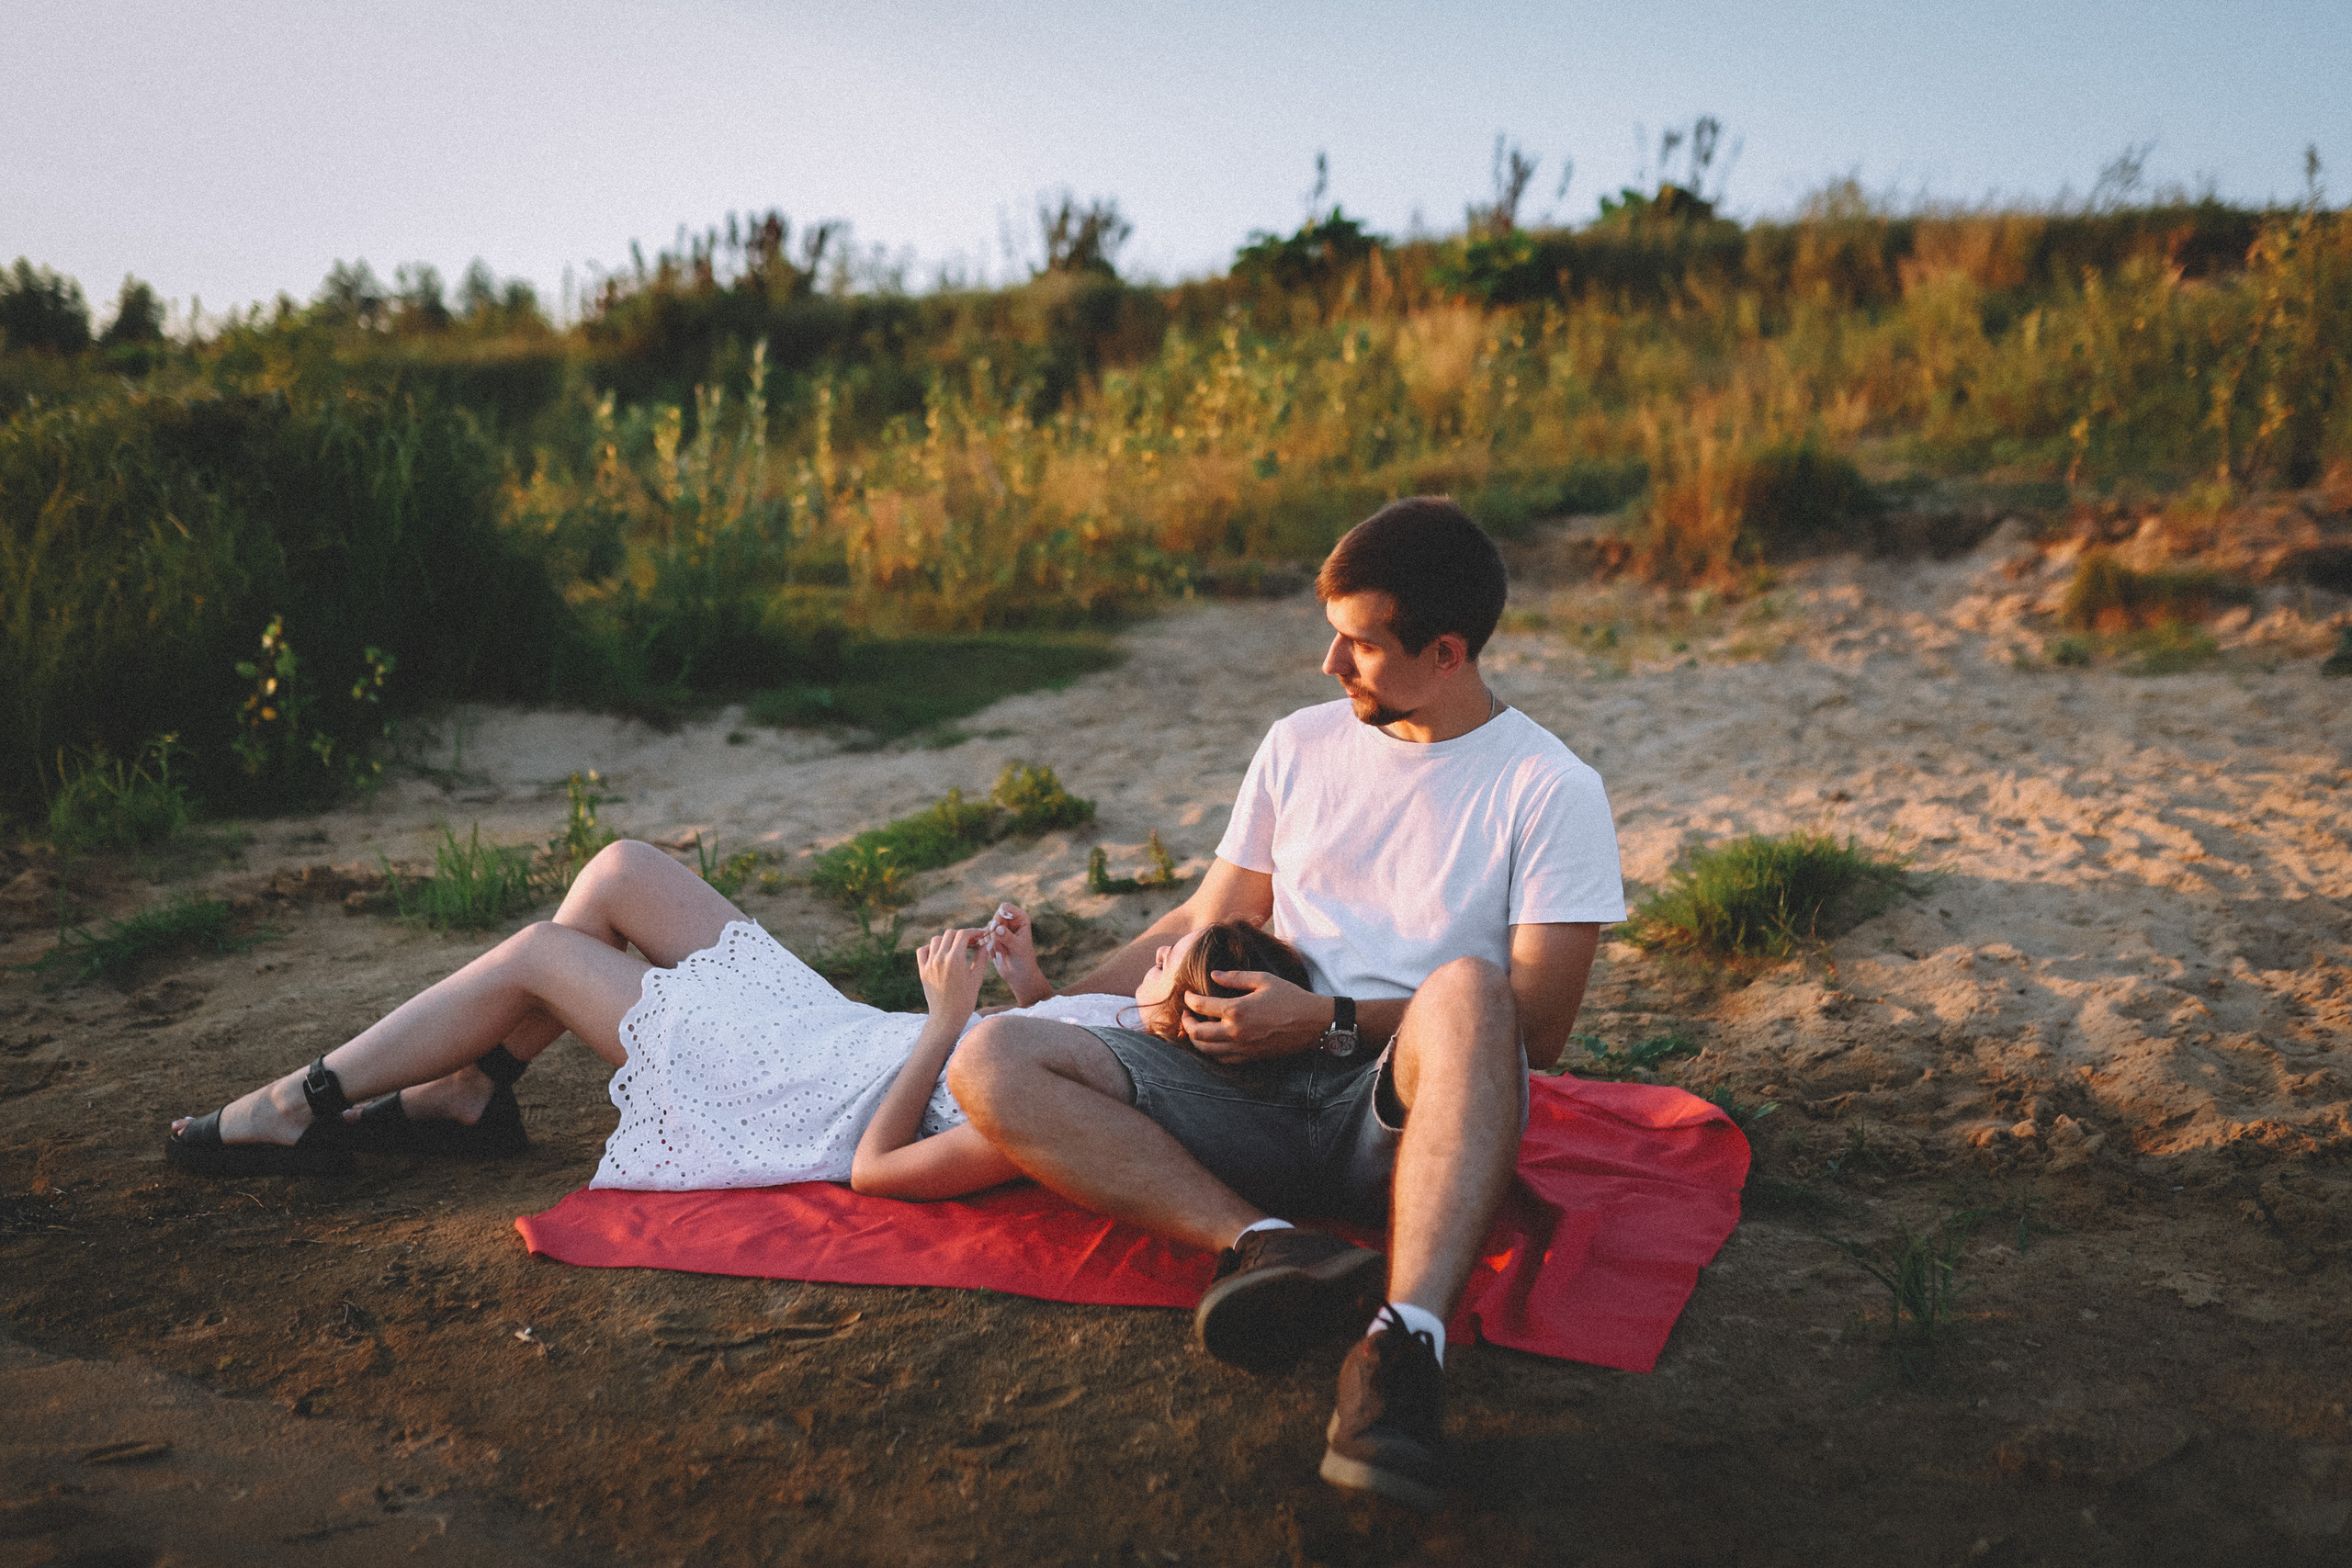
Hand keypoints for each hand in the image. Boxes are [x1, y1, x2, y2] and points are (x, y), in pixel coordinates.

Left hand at [915, 925, 989, 1021]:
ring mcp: (929, 964)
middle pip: (950, 934)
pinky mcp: (922, 970)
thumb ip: (981, 957)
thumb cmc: (965, 1000)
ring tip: (956, 947)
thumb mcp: (977, 978)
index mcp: (955, 959)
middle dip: (962, 935)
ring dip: (947, 940)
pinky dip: (930, 947)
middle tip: (971, 941)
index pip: (963, 934)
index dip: (973, 931)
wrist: (947, 1017)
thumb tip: (986, 943)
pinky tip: (940, 953)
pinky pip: (923, 950)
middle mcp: (940, 959)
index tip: (980, 934)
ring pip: (936, 940)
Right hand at [982, 903, 1051, 1005]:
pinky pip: (984, 938)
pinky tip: (998, 954)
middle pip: (994, 918)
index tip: (1000, 930)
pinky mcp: (993, 938)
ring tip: (1003, 951)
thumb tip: (998, 928)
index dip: (999, 918)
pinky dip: (988, 947)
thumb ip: (1008, 938)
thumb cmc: (1023, 960)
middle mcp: (1010, 921)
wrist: (1018, 975)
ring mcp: (1000, 929)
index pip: (1005, 908)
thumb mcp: (1018, 949)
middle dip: (994, 933)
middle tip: (1000, 945)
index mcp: (1021, 918)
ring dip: (992, 942)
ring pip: (987, 929)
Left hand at [1181, 970, 1331, 1062]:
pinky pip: (1221, 1059)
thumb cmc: (1290, 997)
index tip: (1188, 995)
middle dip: (1187, 1022)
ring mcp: (1242, 1048)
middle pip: (1197, 1033)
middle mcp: (1235, 1032)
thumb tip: (1213, 975)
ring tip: (1196, 1028)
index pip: (1200, 1007)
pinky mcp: (1249, 1057)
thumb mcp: (1263, 980)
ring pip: (1206, 1050)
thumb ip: (1235, 977)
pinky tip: (1213, 1041)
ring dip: (1195, 1039)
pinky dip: (1211, 1051)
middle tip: (1187, 1014)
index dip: (1189, 1000)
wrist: (1313, 1023)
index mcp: (1237, 1010)